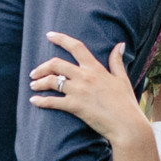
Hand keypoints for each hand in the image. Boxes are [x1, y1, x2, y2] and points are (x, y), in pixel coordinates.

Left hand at [28, 30, 149, 143]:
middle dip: (42, 67)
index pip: (76, 47)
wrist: (126, 125)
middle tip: (35, 72)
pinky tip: (34, 101)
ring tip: (33, 85)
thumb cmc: (126, 103)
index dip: (61, 39)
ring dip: (39, 82)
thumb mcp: (122, 79)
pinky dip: (40, 101)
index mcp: (95, 68)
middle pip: (56, 64)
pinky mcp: (75, 106)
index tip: (49, 35)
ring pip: (51, 81)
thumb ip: (117, 61)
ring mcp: (78, 91)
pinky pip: (52, 101)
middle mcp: (85, 77)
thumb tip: (120, 44)